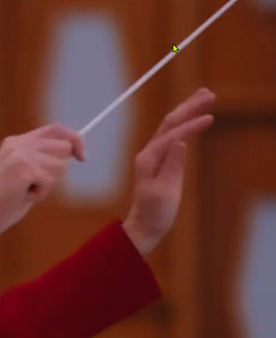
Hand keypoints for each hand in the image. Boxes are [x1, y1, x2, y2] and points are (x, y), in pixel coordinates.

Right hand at [0, 123, 85, 234]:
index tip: (83, 156)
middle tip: (39, 185)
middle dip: (60, 169)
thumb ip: (42, 160)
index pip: (55, 129)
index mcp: (16, 142)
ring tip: (25, 192)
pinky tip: (22, 197)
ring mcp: (20, 155)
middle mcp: (18, 144)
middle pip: (64, 147)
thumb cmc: (3, 202)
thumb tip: (72, 153)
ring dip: (48, 185)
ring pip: (60, 166)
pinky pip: (50, 182)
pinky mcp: (24, 169)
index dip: (73, 139)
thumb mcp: (23, 174)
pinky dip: (40, 194)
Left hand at [123, 88, 215, 255]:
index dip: (191, 125)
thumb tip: (181, 142)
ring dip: (187, 111)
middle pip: (169, 124)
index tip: (210, 117)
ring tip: (205, 97)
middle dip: (188, 107)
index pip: (172, 135)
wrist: (144, 226)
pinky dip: (186, 124)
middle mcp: (148, 154)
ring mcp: (153, 157)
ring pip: (171, 127)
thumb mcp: (165, 191)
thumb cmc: (155, 212)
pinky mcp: (160, 161)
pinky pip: (173, 137)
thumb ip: (173, 166)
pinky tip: (195, 117)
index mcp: (148, 159)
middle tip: (208, 93)